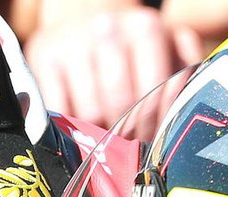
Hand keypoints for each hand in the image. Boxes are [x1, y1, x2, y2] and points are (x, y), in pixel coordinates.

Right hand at [25, 6, 204, 127]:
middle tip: (128, 145)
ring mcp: (72, 41)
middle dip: (127, 132)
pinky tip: (78, 126)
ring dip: (98, 133)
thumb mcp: (165, 54)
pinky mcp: (43, 55)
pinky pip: (58, 110)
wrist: (83, 20)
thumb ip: (183, 80)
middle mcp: (107, 27)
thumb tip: (185, 120)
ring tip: (104, 136)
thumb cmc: (132, 50)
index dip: (154, 123)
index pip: (155, 90)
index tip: (153, 141)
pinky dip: (68, 126)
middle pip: (120, 103)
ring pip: (89, 112)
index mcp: (146, 26)